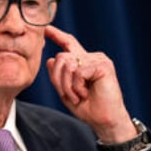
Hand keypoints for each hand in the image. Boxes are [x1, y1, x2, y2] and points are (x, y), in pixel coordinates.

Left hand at [44, 25, 136, 142]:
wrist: (105, 121)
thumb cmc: (88, 109)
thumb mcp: (66, 92)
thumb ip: (58, 77)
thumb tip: (51, 59)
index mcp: (83, 63)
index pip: (68, 44)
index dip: (56, 35)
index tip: (46, 29)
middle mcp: (91, 57)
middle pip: (61, 57)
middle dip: (58, 80)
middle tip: (69, 96)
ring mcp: (98, 60)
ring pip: (67, 65)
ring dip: (67, 86)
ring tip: (78, 97)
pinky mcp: (103, 65)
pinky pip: (78, 72)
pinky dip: (76, 87)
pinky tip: (85, 94)